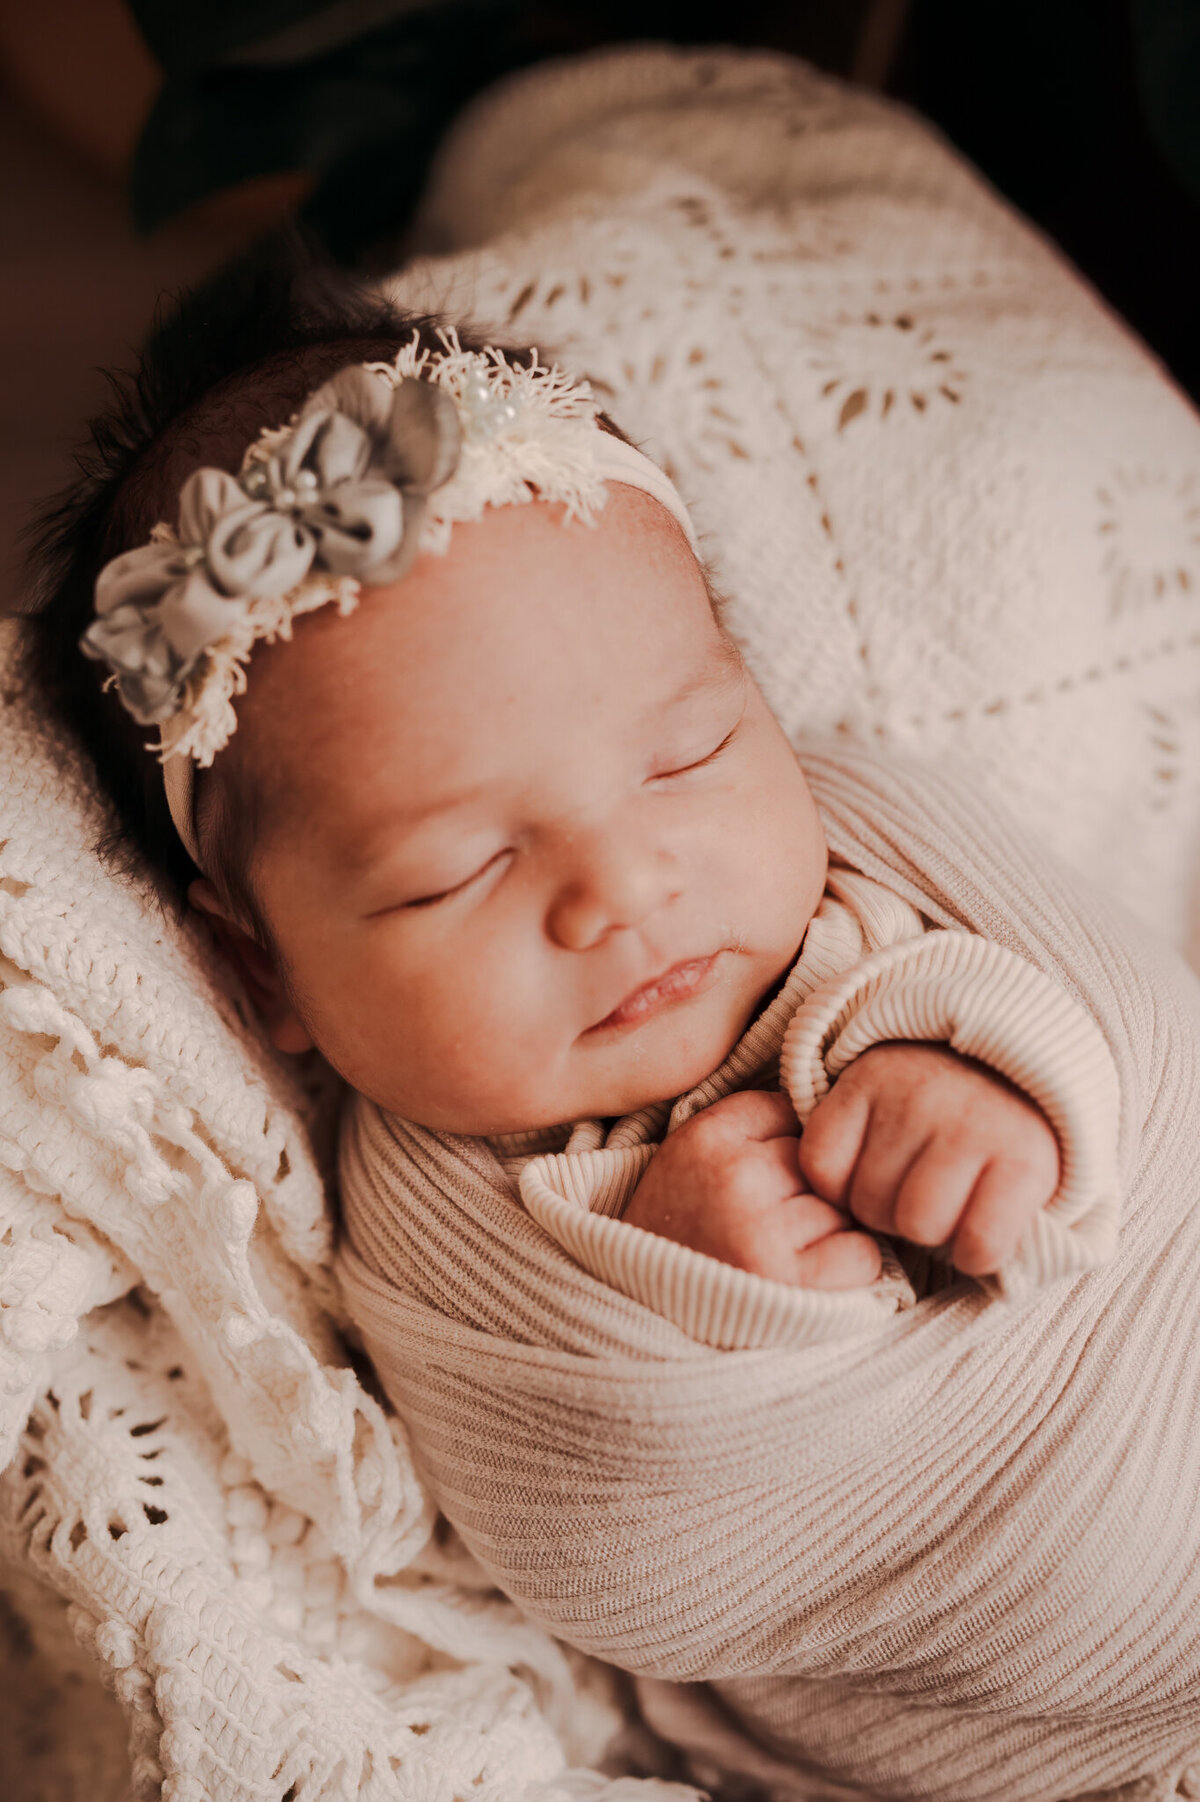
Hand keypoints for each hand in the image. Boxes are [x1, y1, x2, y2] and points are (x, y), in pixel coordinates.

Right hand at [623, 1089, 881, 1289]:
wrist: (642, 1317)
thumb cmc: (680, 1238)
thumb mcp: (691, 1162)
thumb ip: (749, 1131)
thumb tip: (837, 1107)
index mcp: (705, 1138)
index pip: (788, 1112)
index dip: (784, 1148)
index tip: (762, 1179)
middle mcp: (733, 1176)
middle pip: (821, 1162)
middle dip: (808, 1191)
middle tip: (768, 1226)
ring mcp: (762, 1228)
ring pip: (843, 1206)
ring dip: (828, 1231)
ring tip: (782, 1254)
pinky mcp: (790, 1280)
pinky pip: (861, 1253)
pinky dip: (847, 1269)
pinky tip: (808, 1278)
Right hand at [796, 1041, 1060, 1275]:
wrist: (992, 1047)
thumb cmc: (1009, 1135)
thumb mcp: (1038, 1182)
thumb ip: (1016, 1232)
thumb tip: (987, 1285)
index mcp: (1024, 1154)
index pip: (980, 1246)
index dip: (972, 1252)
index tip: (977, 1231)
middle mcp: (966, 1121)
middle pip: (914, 1223)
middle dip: (919, 1225)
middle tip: (930, 1200)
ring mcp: (910, 1098)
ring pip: (865, 1201)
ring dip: (876, 1203)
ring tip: (898, 1179)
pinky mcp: (861, 1081)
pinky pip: (821, 1163)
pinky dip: (833, 1177)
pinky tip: (859, 1165)